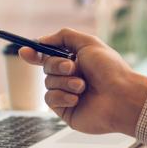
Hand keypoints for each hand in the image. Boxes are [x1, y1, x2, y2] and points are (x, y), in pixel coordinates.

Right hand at [18, 28, 146, 134]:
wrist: (121, 97)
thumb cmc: (111, 70)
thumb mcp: (88, 43)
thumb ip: (63, 36)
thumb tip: (41, 40)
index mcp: (77, 61)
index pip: (50, 55)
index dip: (35, 53)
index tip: (25, 51)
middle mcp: (71, 77)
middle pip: (46, 67)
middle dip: (57, 65)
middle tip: (72, 68)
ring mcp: (67, 94)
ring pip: (47, 83)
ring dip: (64, 82)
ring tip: (83, 86)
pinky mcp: (65, 110)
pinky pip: (50, 99)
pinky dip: (62, 96)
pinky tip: (78, 98)